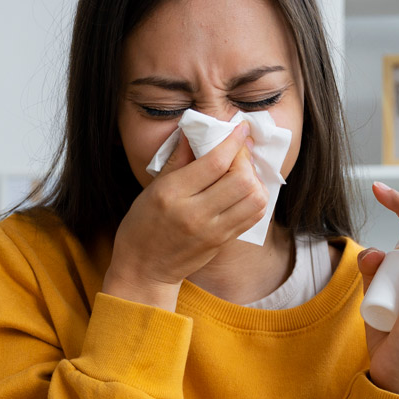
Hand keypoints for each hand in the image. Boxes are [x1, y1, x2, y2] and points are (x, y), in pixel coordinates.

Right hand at [103, 121, 267, 310]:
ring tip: (241, 174)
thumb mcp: (153, 188)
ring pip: (254, 198)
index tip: (240, 128)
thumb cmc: (143, 226)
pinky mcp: (223, 241)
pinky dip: (255, 198)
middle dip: (245, 160)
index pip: (215, 162)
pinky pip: (253, 215)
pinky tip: (243, 191)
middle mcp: (195, 213)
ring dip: (254, 180)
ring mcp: (213, 230)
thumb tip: (195, 132)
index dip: (233, 141)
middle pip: (242, 179)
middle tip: (237, 154)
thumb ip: (178, 160)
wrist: (145, 269)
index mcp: (173, 194)